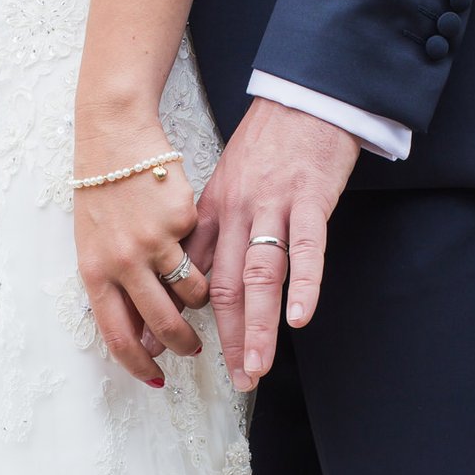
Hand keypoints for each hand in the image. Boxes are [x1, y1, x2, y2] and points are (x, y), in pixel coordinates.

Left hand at [74, 125, 210, 386]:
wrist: (114, 138)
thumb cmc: (102, 196)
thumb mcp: (94, 246)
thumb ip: (114, 288)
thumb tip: (138, 335)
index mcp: (95, 272)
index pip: (116, 335)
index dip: (138, 363)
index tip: (155, 376)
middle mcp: (124, 262)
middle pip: (162, 322)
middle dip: (183, 345)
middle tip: (193, 350)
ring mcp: (155, 241)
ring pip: (192, 291)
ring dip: (199, 298)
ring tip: (195, 288)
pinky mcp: (183, 220)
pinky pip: (199, 250)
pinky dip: (196, 247)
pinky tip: (180, 224)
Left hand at [185, 97, 360, 390]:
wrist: (303, 95)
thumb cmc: (268, 143)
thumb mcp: (225, 184)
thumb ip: (211, 232)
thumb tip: (191, 280)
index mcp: (212, 211)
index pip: (190, 274)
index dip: (176, 317)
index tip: (164, 353)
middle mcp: (236, 212)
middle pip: (223, 286)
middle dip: (224, 339)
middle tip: (231, 379)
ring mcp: (273, 206)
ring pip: (259, 276)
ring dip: (256, 327)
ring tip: (256, 368)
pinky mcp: (311, 197)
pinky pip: (307, 248)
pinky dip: (304, 285)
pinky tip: (299, 318)